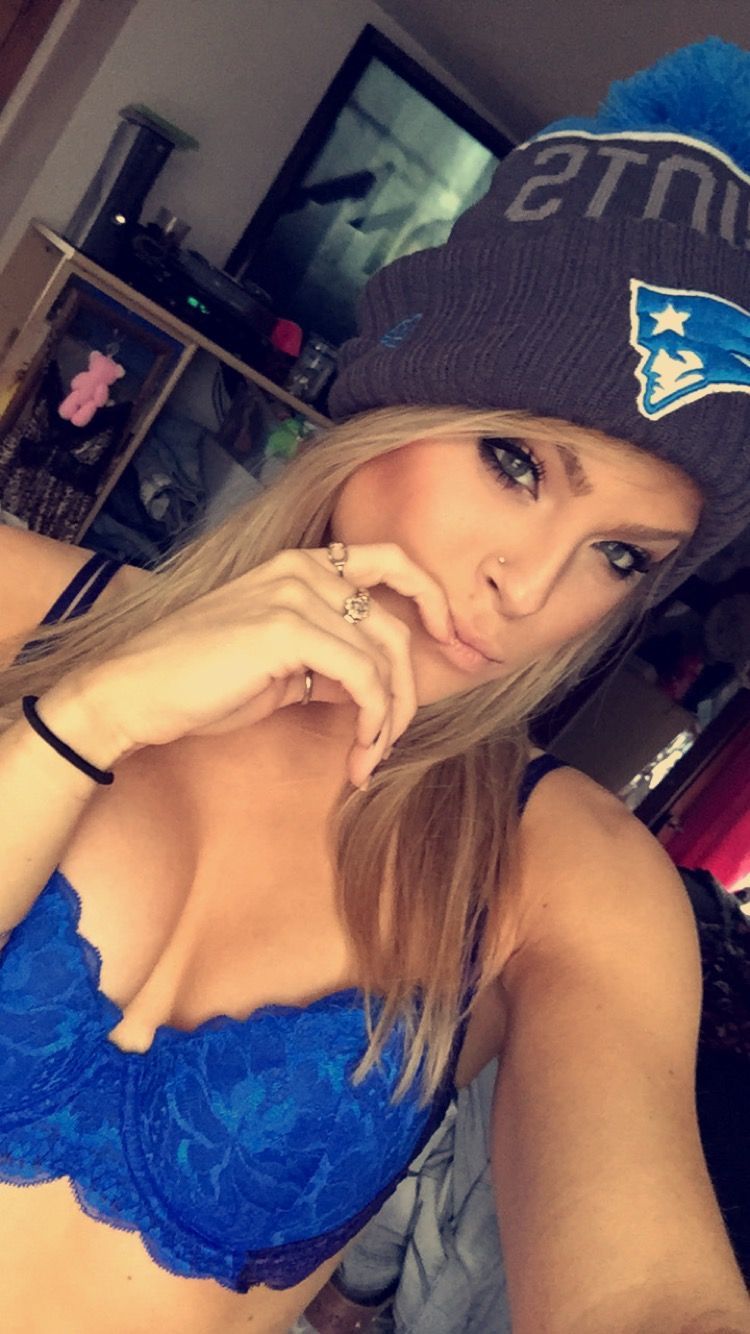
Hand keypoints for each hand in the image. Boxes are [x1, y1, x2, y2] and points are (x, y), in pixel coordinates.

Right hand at [74, 543, 454, 789]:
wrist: (134, 692)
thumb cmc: (198, 682)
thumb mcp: (277, 665)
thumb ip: (327, 659)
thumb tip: (374, 687)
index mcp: (300, 565)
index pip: (390, 560)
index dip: (431, 596)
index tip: (451, 639)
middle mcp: (302, 569)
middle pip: (396, 627)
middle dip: (408, 693)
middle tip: (392, 742)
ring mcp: (294, 594)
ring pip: (384, 658)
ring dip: (387, 721)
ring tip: (367, 760)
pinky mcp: (287, 628)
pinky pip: (362, 679)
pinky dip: (371, 724)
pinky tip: (356, 757)